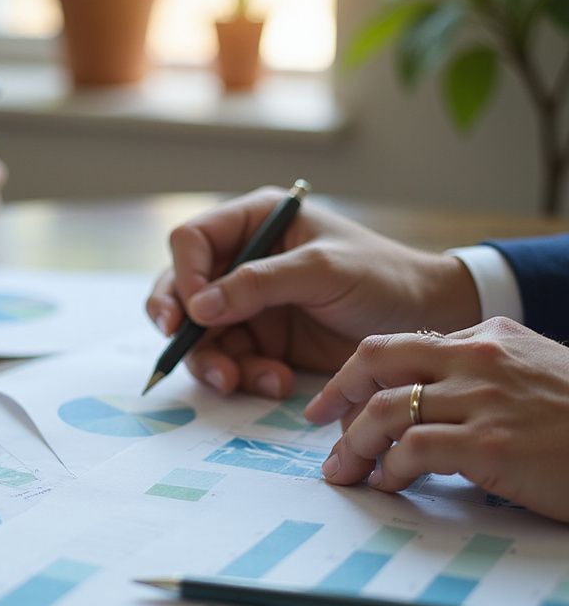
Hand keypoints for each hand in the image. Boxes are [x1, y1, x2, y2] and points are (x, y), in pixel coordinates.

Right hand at [146, 186, 481, 397]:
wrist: (426, 323)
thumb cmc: (383, 277)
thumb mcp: (322, 271)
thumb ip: (258, 284)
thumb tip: (198, 309)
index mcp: (255, 223)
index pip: (191, 241)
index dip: (184, 276)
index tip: (193, 312)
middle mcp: (243, 262)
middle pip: (183, 290)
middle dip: (180, 325)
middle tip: (180, 349)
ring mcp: (250, 305)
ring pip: (201, 334)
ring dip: (213, 360)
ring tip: (237, 381)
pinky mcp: (263, 342)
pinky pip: (231, 361)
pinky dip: (243, 376)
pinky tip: (273, 382)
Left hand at [306, 318, 568, 522]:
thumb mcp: (536, 374)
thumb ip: (483, 374)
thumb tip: (425, 398)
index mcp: (489, 336)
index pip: (399, 346)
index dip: (356, 375)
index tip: (331, 401)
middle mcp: (479, 358)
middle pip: (376, 361)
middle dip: (335, 395)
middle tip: (319, 428)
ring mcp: (483, 399)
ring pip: (385, 409)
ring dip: (355, 444)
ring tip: (346, 472)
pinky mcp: (489, 444)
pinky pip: (413, 450)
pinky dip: (390, 469)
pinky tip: (388, 484)